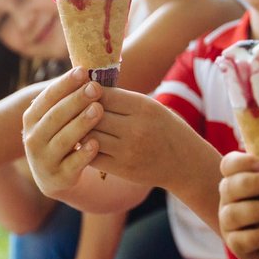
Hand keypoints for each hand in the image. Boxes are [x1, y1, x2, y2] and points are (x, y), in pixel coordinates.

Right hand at [22, 68, 103, 196]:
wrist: (56, 176)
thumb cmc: (61, 135)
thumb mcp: (58, 116)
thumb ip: (67, 96)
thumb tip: (86, 68)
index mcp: (31, 119)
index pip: (47, 97)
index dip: (65, 84)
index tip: (83, 71)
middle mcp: (32, 139)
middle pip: (55, 116)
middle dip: (76, 100)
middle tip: (96, 88)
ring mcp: (43, 160)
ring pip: (63, 140)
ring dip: (81, 124)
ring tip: (99, 110)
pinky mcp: (58, 178)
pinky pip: (72, 165)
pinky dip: (83, 154)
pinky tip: (96, 143)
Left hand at [85, 87, 207, 189]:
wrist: (186, 163)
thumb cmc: (165, 129)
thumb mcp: (151, 107)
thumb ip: (123, 99)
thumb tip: (87, 89)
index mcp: (143, 107)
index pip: (103, 95)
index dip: (88, 94)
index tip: (83, 95)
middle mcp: (136, 128)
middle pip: (92, 115)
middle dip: (80, 112)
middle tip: (72, 111)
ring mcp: (129, 150)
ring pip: (89, 136)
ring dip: (80, 131)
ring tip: (76, 127)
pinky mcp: (123, 169)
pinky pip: (92, 156)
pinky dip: (84, 150)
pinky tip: (85, 144)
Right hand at [218, 152, 258, 258]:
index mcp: (241, 176)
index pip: (230, 164)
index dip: (243, 162)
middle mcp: (230, 197)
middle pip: (229, 186)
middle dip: (253, 183)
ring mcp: (230, 221)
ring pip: (233, 213)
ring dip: (258, 209)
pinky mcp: (236, 244)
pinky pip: (239, 240)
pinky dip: (257, 236)